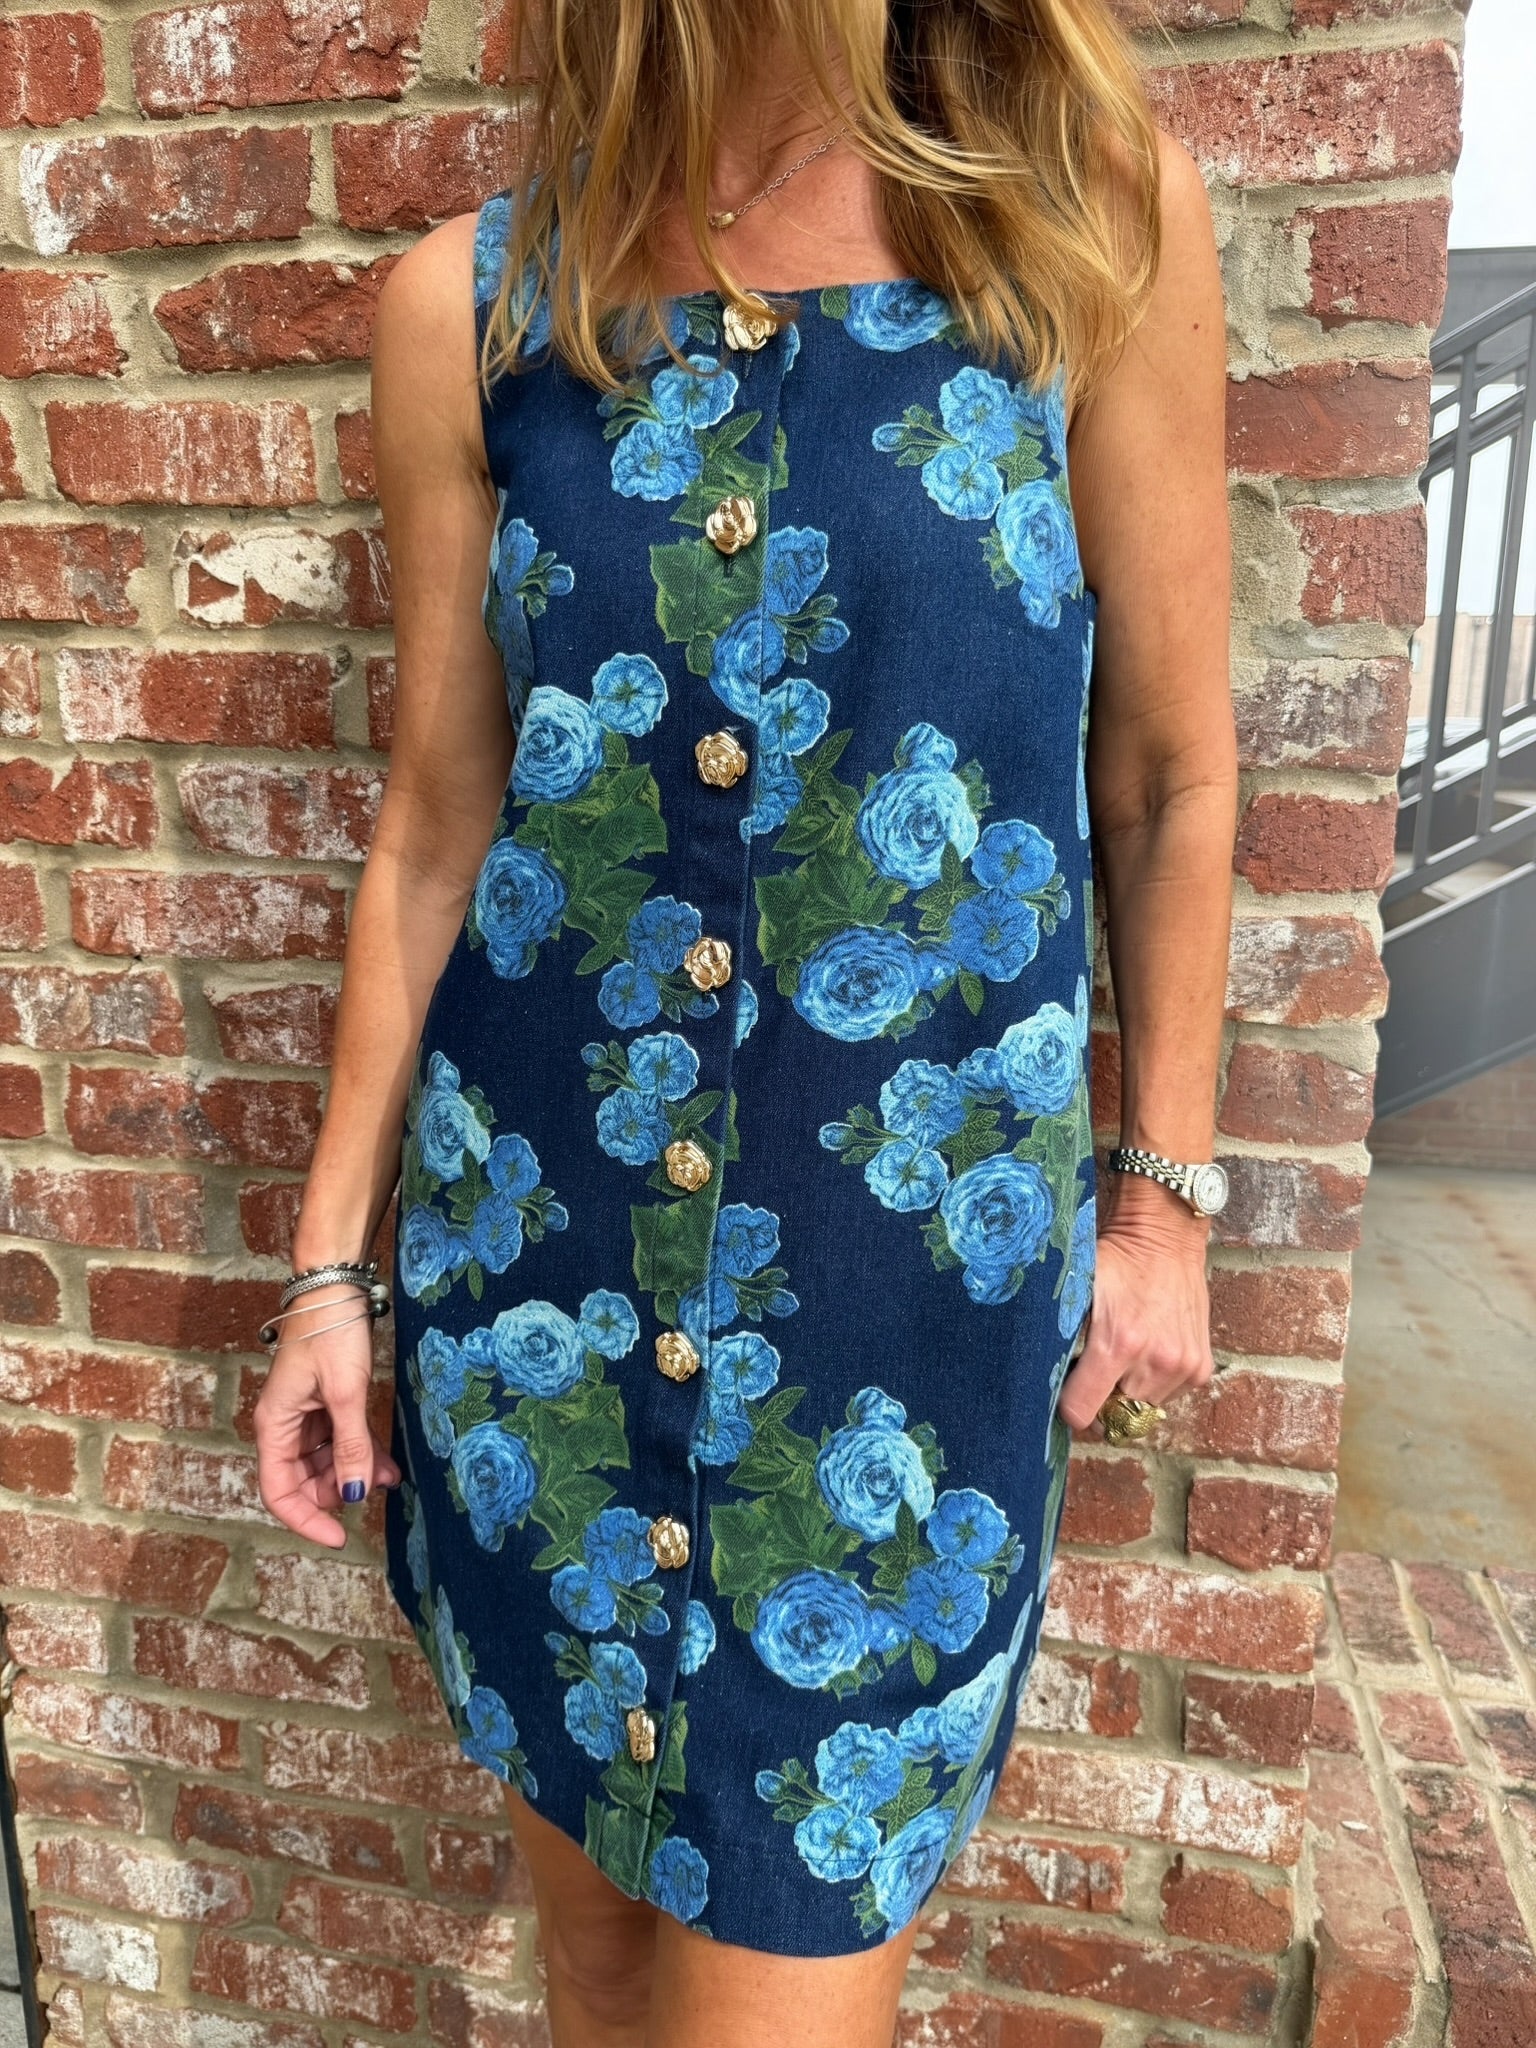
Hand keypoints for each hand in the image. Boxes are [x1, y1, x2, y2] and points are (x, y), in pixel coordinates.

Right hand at [253, 1286, 401, 1546]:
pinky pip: (339, 1441)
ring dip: (353, 1473)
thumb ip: (350, 1445)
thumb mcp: (345, 1393)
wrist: (335, 1287)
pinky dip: (360, 1453)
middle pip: (302, 1480)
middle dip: (336, 1492)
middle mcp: (284, 1425)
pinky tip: (387, 1465)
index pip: (278, 1490)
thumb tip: (353, 1494)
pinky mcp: (325, 1403)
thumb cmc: (329, 1333)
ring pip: (324, 1462)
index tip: (338, 1536)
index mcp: (275, 1425)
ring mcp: (305, 1415)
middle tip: (372, 1492)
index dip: (306, 1519)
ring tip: (389, 1477)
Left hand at [1057, 1176, 1213, 1433]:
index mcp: (1119, 1343)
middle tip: (1097, 1361)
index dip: (1068, 1405)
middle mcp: (1155, 1361)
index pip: (1081, 1412)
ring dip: (1130, 1387)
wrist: (1164, 1238)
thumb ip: (1056, 1332)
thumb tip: (1029, 1371)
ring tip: (1126, 1349)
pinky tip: (1150, 1348)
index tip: (1065, 1390)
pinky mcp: (1200, 1367)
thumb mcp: (1076, 1290)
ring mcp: (1183, 1366)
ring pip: (1143, 1406)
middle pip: (1114, 1413)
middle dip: (1101, 1393)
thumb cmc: (1115, 1260)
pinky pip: (1168, 1396)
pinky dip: (1155, 1380)